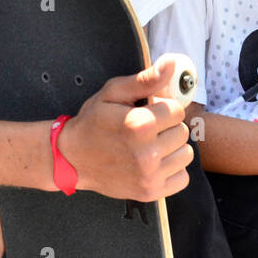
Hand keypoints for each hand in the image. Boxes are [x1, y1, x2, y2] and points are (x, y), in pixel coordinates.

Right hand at [57, 59, 193, 201]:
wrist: (72, 158)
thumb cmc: (93, 121)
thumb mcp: (114, 92)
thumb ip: (146, 80)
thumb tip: (171, 65)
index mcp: (139, 125)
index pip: (177, 110)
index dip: (162, 108)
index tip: (147, 112)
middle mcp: (147, 153)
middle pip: (182, 132)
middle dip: (167, 127)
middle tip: (146, 130)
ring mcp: (149, 176)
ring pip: (185, 154)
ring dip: (172, 148)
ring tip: (151, 146)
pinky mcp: (151, 192)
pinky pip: (182, 178)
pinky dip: (172, 169)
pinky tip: (154, 163)